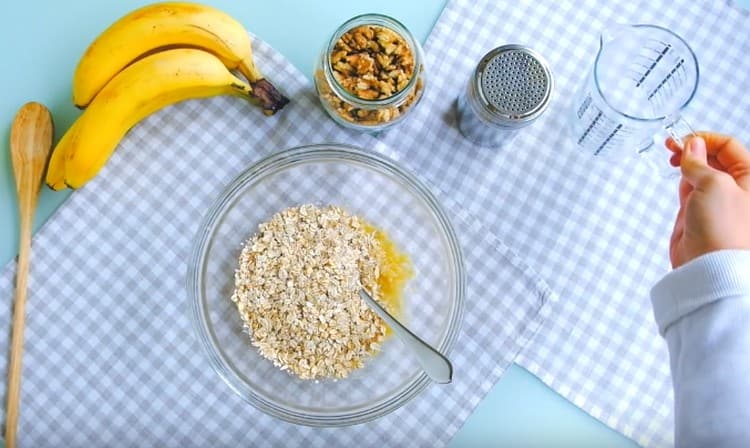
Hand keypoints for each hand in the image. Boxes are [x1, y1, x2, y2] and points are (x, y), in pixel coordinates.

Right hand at [665, 132, 749, 267]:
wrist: (710, 267)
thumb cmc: (723, 229)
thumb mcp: (714, 184)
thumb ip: (700, 162)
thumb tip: (692, 146)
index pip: (729, 146)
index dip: (706, 139)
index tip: (683, 139)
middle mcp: (736, 187)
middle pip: (715, 157)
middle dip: (694, 148)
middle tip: (671, 147)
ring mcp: (716, 200)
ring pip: (701, 171)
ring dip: (687, 162)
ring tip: (671, 157)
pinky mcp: (698, 212)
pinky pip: (690, 188)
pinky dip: (682, 179)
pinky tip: (676, 175)